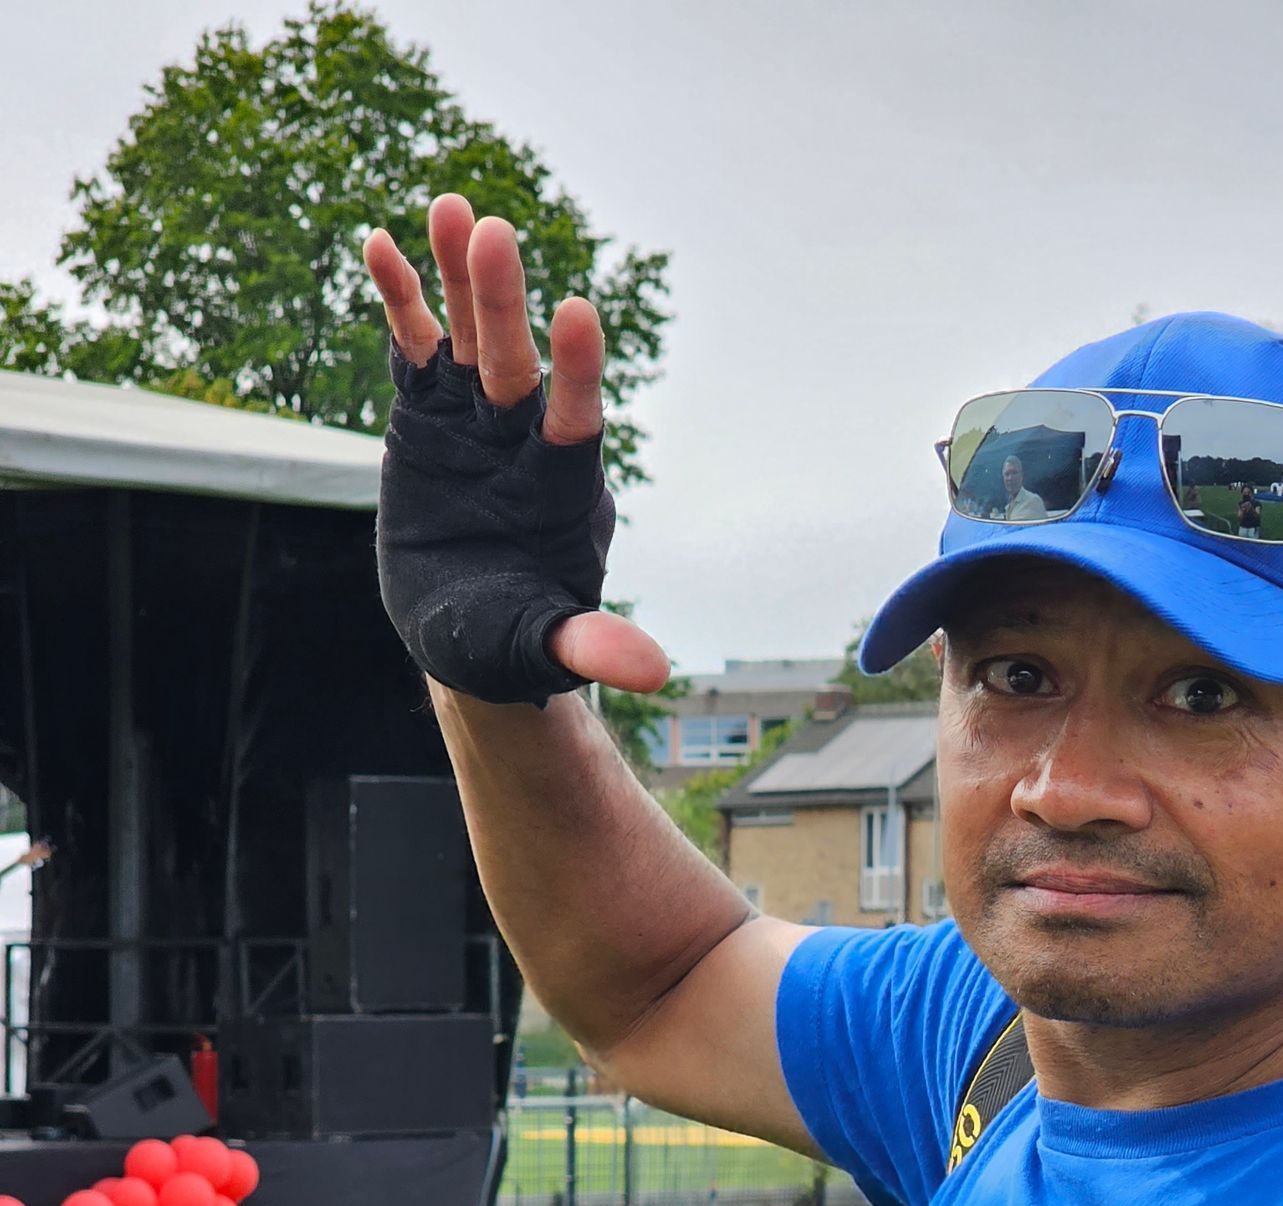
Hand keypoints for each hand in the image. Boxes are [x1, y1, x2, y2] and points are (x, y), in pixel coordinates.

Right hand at [363, 195, 668, 695]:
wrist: (467, 630)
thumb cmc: (516, 644)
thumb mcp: (546, 649)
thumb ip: (589, 646)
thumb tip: (653, 672)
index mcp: (561, 490)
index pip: (575, 421)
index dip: (578, 372)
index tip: (579, 313)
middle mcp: (521, 443)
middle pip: (513, 364)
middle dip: (501, 303)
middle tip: (493, 229)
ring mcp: (474, 423)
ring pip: (465, 340)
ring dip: (456, 278)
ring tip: (448, 207)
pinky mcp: (429, 416)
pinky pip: (413, 350)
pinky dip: (401, 300)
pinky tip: (379, 243)